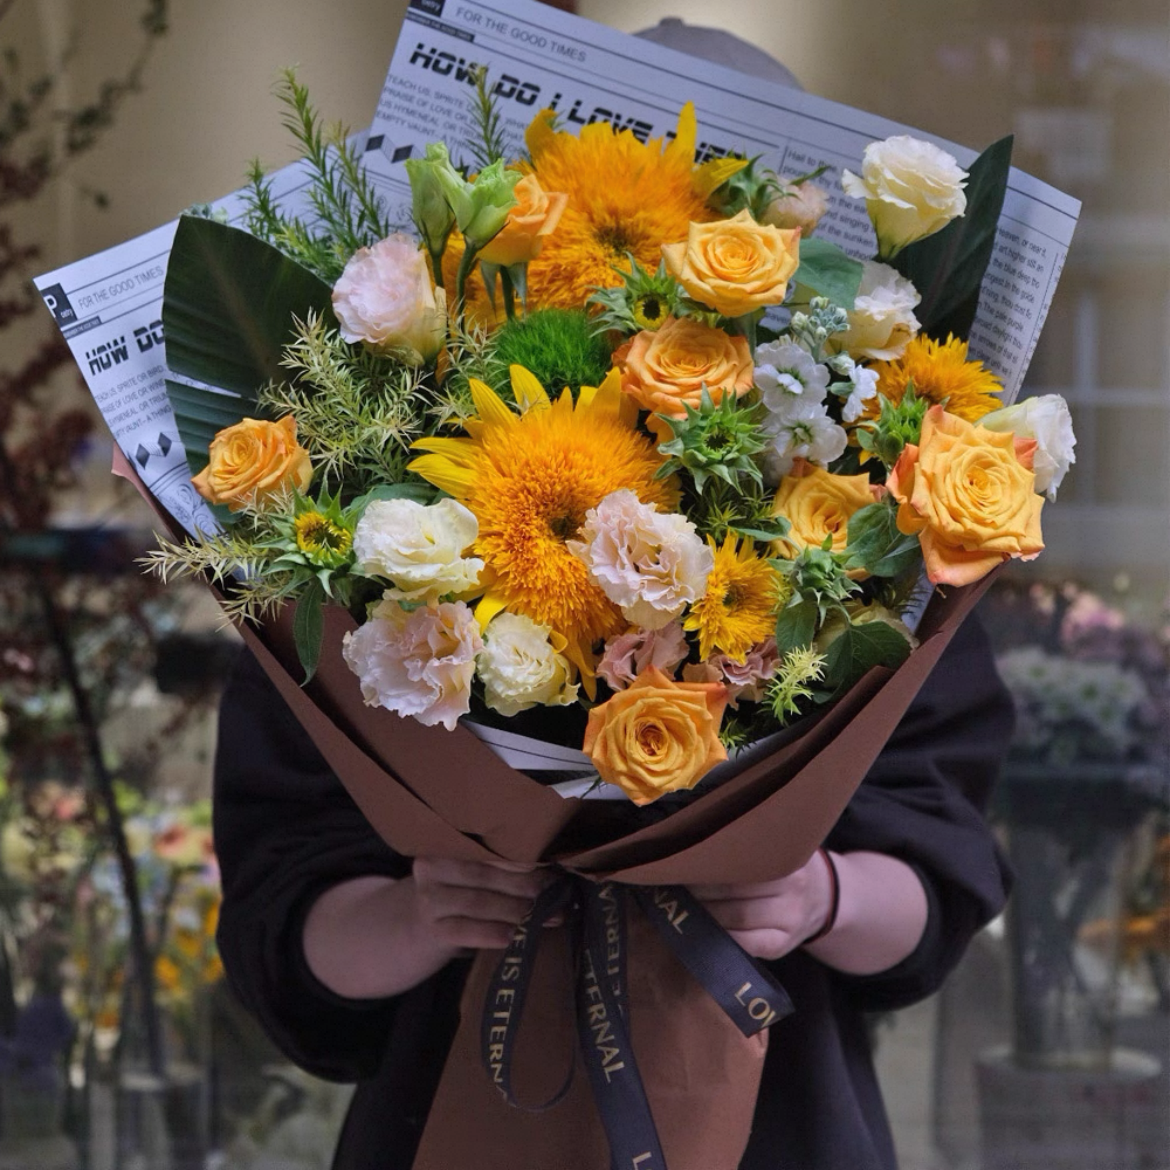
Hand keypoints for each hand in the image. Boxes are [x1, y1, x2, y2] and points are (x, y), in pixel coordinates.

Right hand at [410, 856, 550, 951]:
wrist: (407, 931)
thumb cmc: (452, 896)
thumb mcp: (464, 874)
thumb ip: (494, 866)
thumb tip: (550, 868)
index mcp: (443, 844)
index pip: (488, 849)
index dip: (522, 859)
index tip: (554, 867)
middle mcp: (431, 867)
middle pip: (486, 874)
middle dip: (527, 885)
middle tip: (559, 892)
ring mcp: (428, 900)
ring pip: (480, 902)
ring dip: (519, 910)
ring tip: (551, 915)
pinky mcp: (431, 931)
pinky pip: (466, 931)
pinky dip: (492, 932)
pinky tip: (515, 935)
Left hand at [690, 851, 834, 961]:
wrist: (823, 896)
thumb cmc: (783, 864)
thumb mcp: (775, 845)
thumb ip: (744, 845)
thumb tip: (688, 843)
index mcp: (787, 854)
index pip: (737, 859)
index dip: (705, 865)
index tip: (679, 862)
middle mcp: (794, 886)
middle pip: (733, 890)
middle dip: (698, 890)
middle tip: (673, 883)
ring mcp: (791, 919)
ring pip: (736, 919)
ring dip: (704, 913)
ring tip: (682, 904)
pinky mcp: (783, 945)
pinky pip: (746, 945)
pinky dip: (720, 937)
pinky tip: (702, 928)